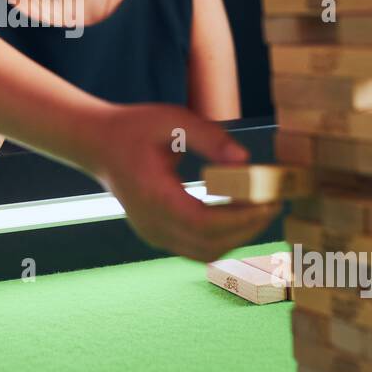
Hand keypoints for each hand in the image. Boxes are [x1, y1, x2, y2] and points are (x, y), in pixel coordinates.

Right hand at [82, 104, 280, 262]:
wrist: (97, 144)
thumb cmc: (134, 128)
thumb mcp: (172, 120)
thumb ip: (210, 138)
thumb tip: (245, 160)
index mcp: (153, 196)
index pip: (204, 223)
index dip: (240, 218)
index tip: (268, 200)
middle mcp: (151, 224)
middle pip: (209, 243)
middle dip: (248, 227)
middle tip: (274, 202)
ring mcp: (153, 234)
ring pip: (205, 252)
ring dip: (238, 236)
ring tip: (261, 208)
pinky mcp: (158, 235)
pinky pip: (197, 248)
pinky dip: (223, 237)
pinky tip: (239, 215)